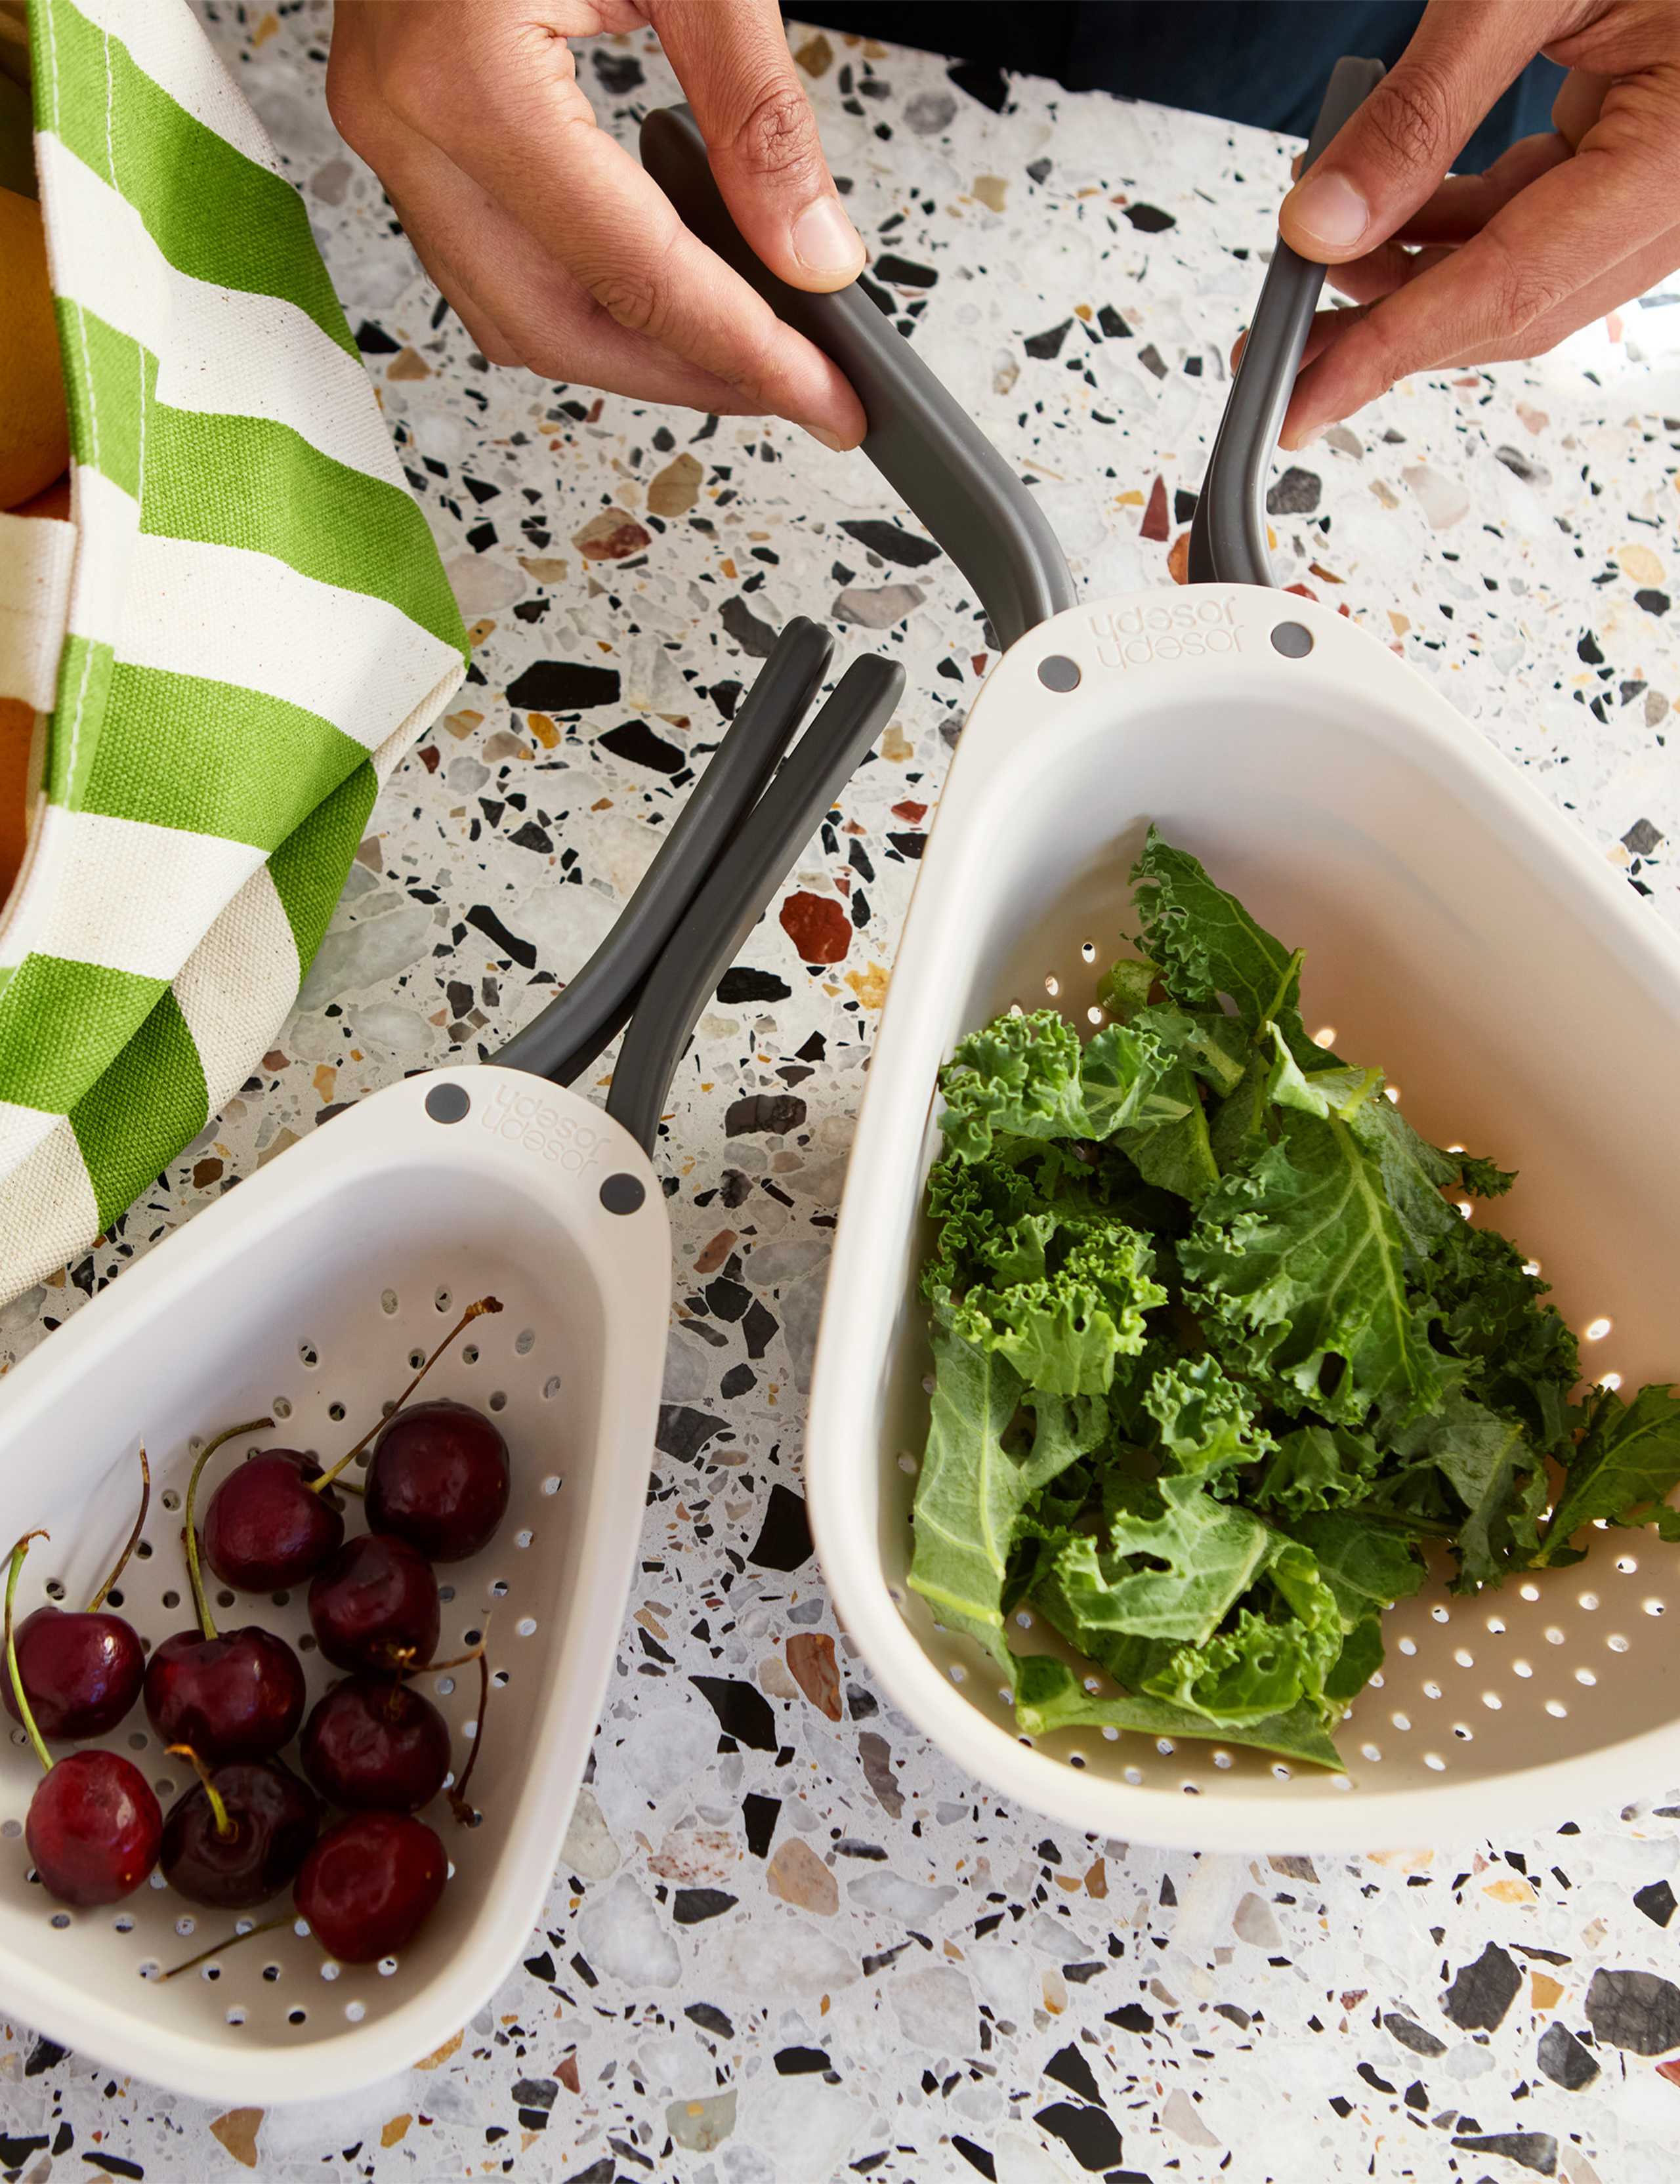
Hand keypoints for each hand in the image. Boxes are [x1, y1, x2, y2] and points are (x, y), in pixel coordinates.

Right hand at [327, 0, 866, 444]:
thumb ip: (758, 111)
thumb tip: (813, 253)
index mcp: (466, 74)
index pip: (636, 273)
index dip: (745, 354)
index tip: (827, 400)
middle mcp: (402, 119)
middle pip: (557, 328)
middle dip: (685, 378)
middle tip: (797, 395)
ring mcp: (384, 125)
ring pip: (510, 311)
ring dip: (631, 348)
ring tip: (744, 351)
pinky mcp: (398, 116)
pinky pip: (490, 251)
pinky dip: (584, 288)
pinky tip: (669, 280)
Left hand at [1273, 0, 1679, 446]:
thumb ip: (1419, 110)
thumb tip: (1320, 222)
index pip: (1513, 289)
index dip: (1393, 354)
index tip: (1303, 404)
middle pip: (1517, 306)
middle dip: (1392, 328)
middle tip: (1283, 344)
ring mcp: (1665, 175)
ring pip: (1520, 274)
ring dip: (1411, 278)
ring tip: (1317, 256)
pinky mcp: (1634, 152)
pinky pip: (1533, 220)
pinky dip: (1447, 229)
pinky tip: (1378, 217)